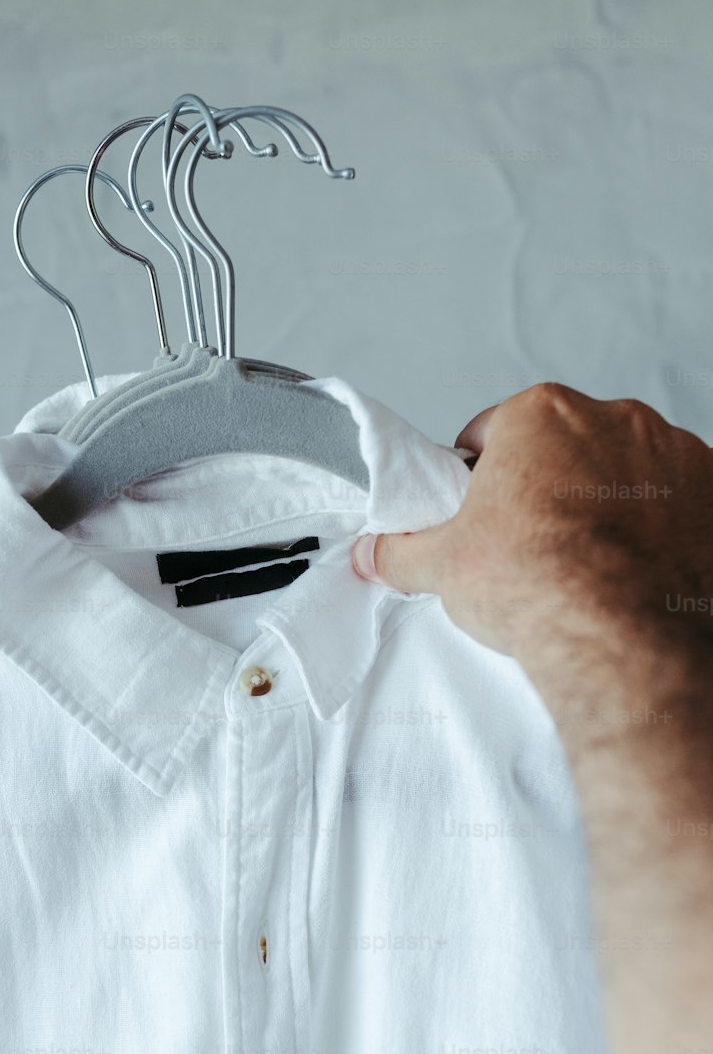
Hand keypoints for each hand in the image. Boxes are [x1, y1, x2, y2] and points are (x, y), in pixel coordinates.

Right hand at [351, 382, 712, 690]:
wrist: (624, 637)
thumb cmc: (542, 586)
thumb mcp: (443, 566)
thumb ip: (401, 551)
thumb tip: (376, 554)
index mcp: (542, 415)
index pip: (496, 430)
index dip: (481, 474)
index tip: (482, 509)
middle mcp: (614, 419)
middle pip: (566, 447)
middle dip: (549, 486)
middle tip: (531, 545)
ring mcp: (673, 454)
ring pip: (626, 472)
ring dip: (608, 503)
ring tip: (588, 564)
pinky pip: (678, 503)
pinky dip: (660, 528)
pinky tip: (637, 570)